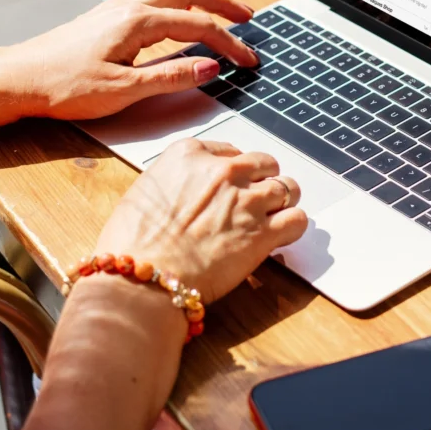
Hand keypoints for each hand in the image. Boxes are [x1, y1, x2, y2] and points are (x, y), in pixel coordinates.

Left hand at [0, 0, 261, 124]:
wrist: (17, 78)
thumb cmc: (64, 87)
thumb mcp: (123, 90)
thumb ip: (171, 76)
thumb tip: (211, 67)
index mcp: (139, 22)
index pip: (200, 27)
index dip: (230, 44)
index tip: (250, 61)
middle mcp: (130, 5)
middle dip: (224, 2)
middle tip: (250, 16)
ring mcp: (117, 5)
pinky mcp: (107, 12)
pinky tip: (177, 1)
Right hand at [93, 137, 307, 302]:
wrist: (141, 278)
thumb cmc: (133, 242)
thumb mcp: (145, 191)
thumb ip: (177, 181)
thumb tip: (189, 191)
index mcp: (190, 154)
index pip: (229, 151)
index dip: (234, 170)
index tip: (231, 185)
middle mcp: (224, 171)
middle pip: (264, 164)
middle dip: (262, 180)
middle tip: (254, 200)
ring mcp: (247, 201)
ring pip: (288, 187)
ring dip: (283, 201)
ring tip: (273, 216)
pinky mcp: (263, 233)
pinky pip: (297, 220)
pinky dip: (293, 226)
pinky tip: (282, 235)